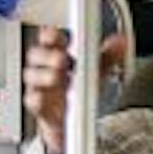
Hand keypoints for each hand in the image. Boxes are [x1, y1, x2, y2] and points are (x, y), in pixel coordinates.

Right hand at [24, 27, 127, 153]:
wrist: (71, 120)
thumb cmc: (78, 89)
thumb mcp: (96, 71)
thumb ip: (108, 56)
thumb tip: (121, 42)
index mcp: (56, 53)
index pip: (50, 39)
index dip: (50, 35)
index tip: (55, 33)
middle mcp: (44, 67)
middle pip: (36, 55)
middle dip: (47, 54)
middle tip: (61, 58)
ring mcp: (39, 86)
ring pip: (32, 76)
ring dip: (43, 75)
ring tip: (56, 76)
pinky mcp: (38, 107)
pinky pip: (33, 100)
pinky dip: (37, 98)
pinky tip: (43, 97)